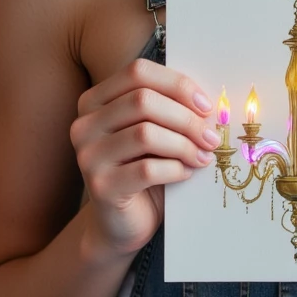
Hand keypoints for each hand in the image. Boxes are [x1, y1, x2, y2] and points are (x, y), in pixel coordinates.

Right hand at [70, 58, 219, 258]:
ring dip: (184, 145)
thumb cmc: (142, 170)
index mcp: (95, 100)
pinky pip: (147, 169)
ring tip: (203, 157)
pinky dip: (175, 169)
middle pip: (143, 101)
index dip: (177, 84)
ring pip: (145, 134)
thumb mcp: (153, 132)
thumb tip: (209, 100)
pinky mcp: (100, 187)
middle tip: (212, 137)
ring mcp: (88, 156)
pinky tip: (185, 174)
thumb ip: (168, 109)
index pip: (138, 72)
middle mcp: (84, 124)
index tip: (206, 105)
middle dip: (186, 118)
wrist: (121, 223)